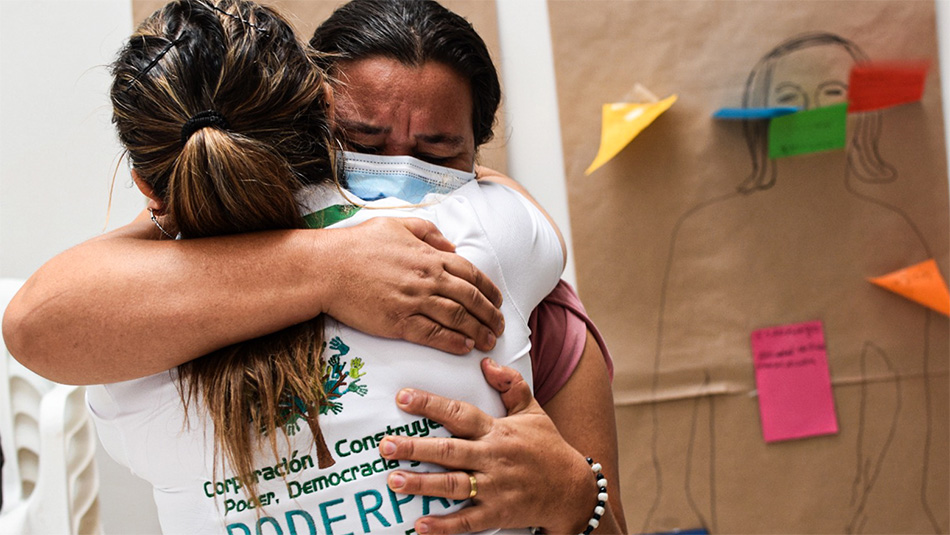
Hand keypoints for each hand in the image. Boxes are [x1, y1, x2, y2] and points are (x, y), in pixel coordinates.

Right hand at [322, 217, 504, 353]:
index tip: (497, 301)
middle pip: (471, 298)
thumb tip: (450, 245)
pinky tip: (464, 347)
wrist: (326, 268)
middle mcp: (427, 278)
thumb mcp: (397, 225)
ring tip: (488, 342)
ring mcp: (414, 301)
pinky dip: (453, 342)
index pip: (471, 273)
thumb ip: (427, 232)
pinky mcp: (398, 322)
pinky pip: (434, 335)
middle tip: (499, 327)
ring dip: (478, 331)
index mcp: (429, 256)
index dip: (489, 289)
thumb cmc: (357, 245)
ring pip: (458, 319)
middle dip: (490, 315)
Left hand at [378, 359, 597, 533]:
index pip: (459, 413)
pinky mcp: (498, 513)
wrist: (573, 491)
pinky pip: (467, 521)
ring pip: (453, 486)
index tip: (403, 397)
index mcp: (497, 430)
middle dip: (415, 448)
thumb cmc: (548, 448)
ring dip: (422, 485)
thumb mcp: (534, 412)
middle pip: (449, 451)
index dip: (431, 405)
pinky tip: (420, 525)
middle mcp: (493, 457)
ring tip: (394, 480)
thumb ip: (510, 385)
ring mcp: (495, 487)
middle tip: (385, 445)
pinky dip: (444, 526)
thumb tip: (486, 363)